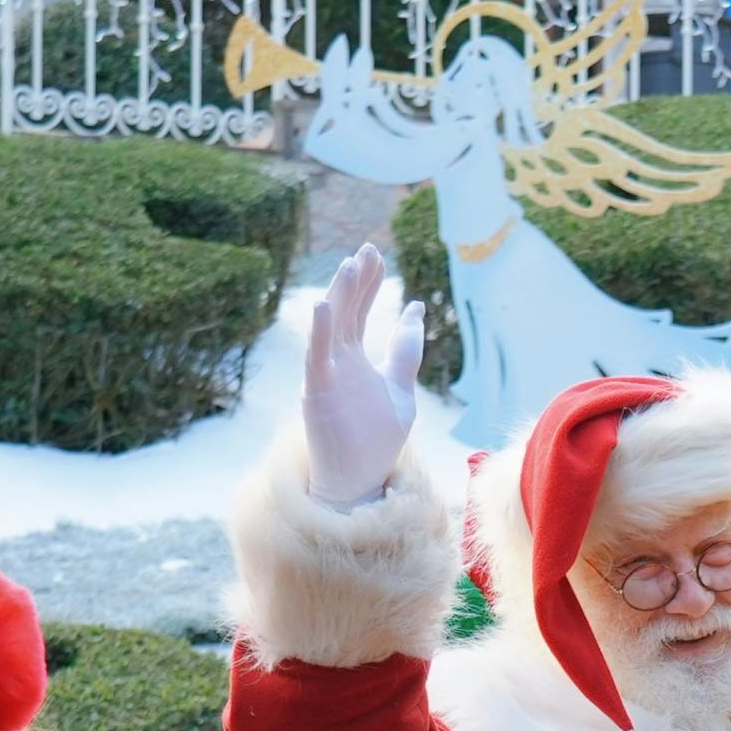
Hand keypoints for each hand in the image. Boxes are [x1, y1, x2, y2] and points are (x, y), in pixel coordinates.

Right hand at [299, 242, 423, 502]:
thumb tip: (414, 309)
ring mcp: (327, 377)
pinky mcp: (318, 394)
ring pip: (331, 328)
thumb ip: (405, 351)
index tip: (379, 257)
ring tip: (348, 264)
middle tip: (367, 249)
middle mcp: (338, 363)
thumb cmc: (377, 440)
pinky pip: (316, 358)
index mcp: (356, 360)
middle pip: (346, 312)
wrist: (361, 481)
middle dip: (357, 280)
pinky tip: (323, 305)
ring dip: (339, 296)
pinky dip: (319, 333)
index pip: (361, 312)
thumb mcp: (400, 388)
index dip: (370, 285)